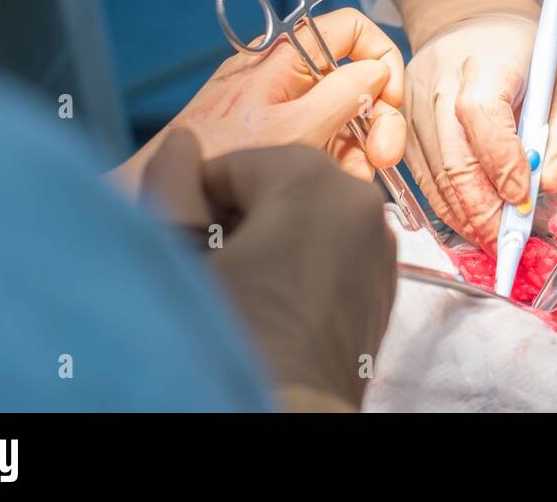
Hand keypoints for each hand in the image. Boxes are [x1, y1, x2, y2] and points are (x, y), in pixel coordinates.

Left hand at [113, 8, 405, 192]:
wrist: (165, 201)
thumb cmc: (220, 163)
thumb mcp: (294, 129)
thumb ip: (342, 94)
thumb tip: (376, 74)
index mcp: (285, 55)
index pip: (352, 28)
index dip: (381, 58)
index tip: (389, 100)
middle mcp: (286, 73)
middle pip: (357, 77)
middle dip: (378, 116)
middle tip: (381, 157)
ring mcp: (283, 105)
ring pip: (346, 115)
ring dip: (359, 149)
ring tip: (351, 179)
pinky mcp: (279, 136)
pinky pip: (324, 140)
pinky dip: (337, 162)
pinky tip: (334, 185)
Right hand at [141, 131, 396, 409]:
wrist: (288, 415)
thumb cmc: (230, 336)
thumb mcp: (180, 255)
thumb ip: (172, 185)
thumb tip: (183, 142)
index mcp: (311, 177)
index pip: (228, 167)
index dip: (196, 209)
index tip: (193, 253)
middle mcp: (358, 199)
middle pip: (272, 188)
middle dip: (237, 223)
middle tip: (219, 276)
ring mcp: (379, 243)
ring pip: (304, 219)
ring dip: (270, 244)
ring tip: (247, 295)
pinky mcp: (385, 283)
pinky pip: (333, 251)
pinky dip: (303, 267)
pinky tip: (278, 308)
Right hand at [402, 12, 556, 252]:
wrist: (472, 21)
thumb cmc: (527, 54)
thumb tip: (545, 183)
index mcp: (487, 62)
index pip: (481, 115)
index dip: (501, 164)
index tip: (521, 200)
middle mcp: (440, 82)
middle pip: (452, 157)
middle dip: (482, 211)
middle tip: (507, 245)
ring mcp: (413, 103)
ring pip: (434, 175)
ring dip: (464, 216)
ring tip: (492, 241)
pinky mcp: (401, 122)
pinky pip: (420, 175)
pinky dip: (445, 205)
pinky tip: (469, 221)